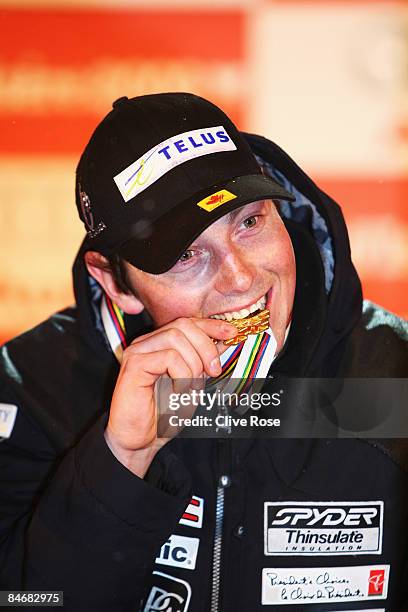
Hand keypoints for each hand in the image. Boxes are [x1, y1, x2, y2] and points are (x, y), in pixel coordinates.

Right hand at [104, 317, 236, 476]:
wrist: (141, 441)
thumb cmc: (163, 414)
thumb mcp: (193, 384)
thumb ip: (205, 362)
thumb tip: (224, 342)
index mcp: (159, 344)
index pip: (187, 322)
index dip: (211, 325)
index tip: (232, 333)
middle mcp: (146, 343)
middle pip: (183, 326)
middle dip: (206, 347)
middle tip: (215, 371)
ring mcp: (137, 352)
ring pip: (176, 338)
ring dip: (193, 364)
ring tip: (191, 387)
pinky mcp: (133, 365)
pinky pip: (168, 357)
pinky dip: (182, 374)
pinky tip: (178, 391)